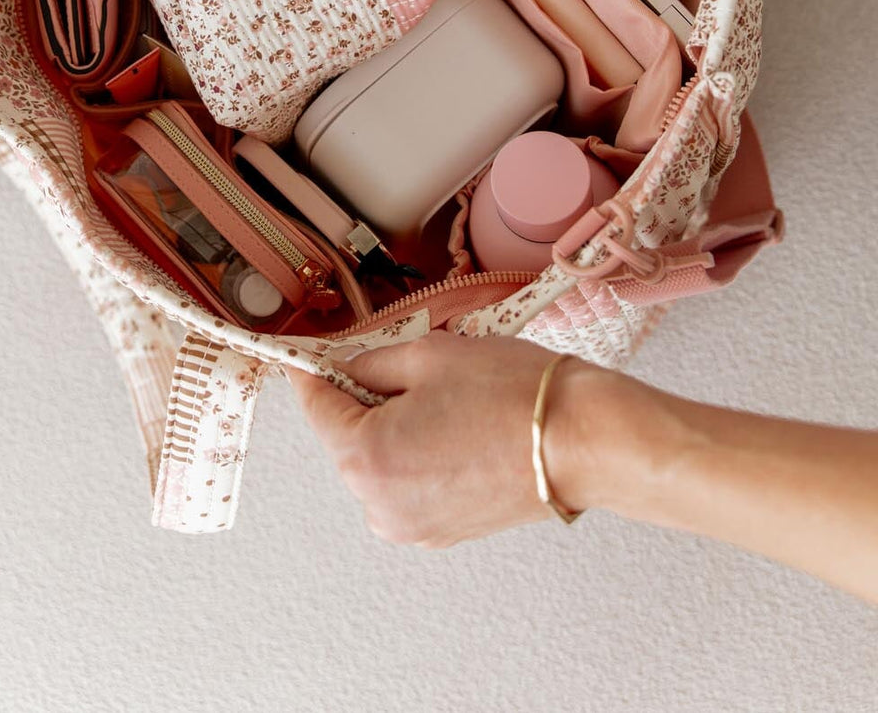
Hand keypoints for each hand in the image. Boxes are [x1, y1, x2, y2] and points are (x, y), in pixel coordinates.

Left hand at [287, 331, 623, 547]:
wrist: (582, 442)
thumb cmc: (514, 397)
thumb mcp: (428, 355)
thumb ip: (372, 362)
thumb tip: (347, 368)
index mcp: (365, 458)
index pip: (317, 406)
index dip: (312, 370)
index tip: (303, 354)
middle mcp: (380, 505)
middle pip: (348, 436)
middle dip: (365, 397)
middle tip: (405, 362)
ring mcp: (413, 525)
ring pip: (381, 460)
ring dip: (396, 426)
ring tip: (446, 396)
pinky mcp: (444, 531)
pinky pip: (411, 483)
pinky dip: (422, 452)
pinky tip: (459, 425)